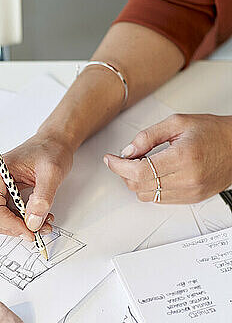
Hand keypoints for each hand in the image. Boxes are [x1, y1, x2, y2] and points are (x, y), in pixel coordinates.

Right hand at [0, 133, 72, 238]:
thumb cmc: (50, 151)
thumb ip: (42, 198)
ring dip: (20, 225)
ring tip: (43, 220)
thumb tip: (33, 222)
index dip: (11, 225)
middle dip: (18, 227)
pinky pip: (5, 214)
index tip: (31, 231)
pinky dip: (20, 220)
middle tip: (42, 228)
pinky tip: (36, 215)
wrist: (51, 144)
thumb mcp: (52, 173)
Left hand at [103, 114, 231, 203]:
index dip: (119, 166)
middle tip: (126, 159)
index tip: (110, 160)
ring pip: (147, 196)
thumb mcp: (177, 123)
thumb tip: (127, 151)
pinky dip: (150, 188)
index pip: (139, 171)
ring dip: (137, 182)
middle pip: (140, 186)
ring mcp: (190, 192)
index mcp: (183, 157)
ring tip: (142, 164)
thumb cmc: (212, 132)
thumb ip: (148, 136)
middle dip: (125, 173)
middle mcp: (187, 178)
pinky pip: (159, 200)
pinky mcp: (192, 199)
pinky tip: (154, 174)